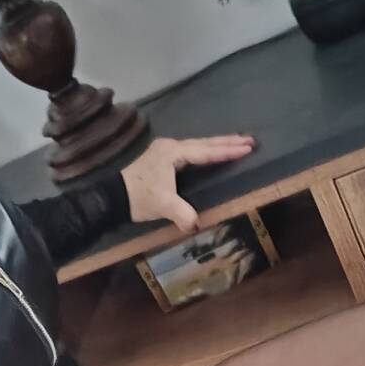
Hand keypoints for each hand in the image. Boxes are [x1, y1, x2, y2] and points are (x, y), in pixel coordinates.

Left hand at [121, 135, 254, 233]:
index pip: (206, 151)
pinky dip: (206, 150)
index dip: (227, 151)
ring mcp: (166, 150)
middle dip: (228, 142)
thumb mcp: (163, 206)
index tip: (246, 148)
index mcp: (173, 153)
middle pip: (205, 143)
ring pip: (198, 145)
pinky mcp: (163, 157)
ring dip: (218, 145)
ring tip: (238, 143)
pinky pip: (191, 151)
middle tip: (250, 139)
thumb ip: (182, 214)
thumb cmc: (139, 198)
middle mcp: (171, 146)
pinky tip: (214, 152)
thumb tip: (195, 225)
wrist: (114, 197)